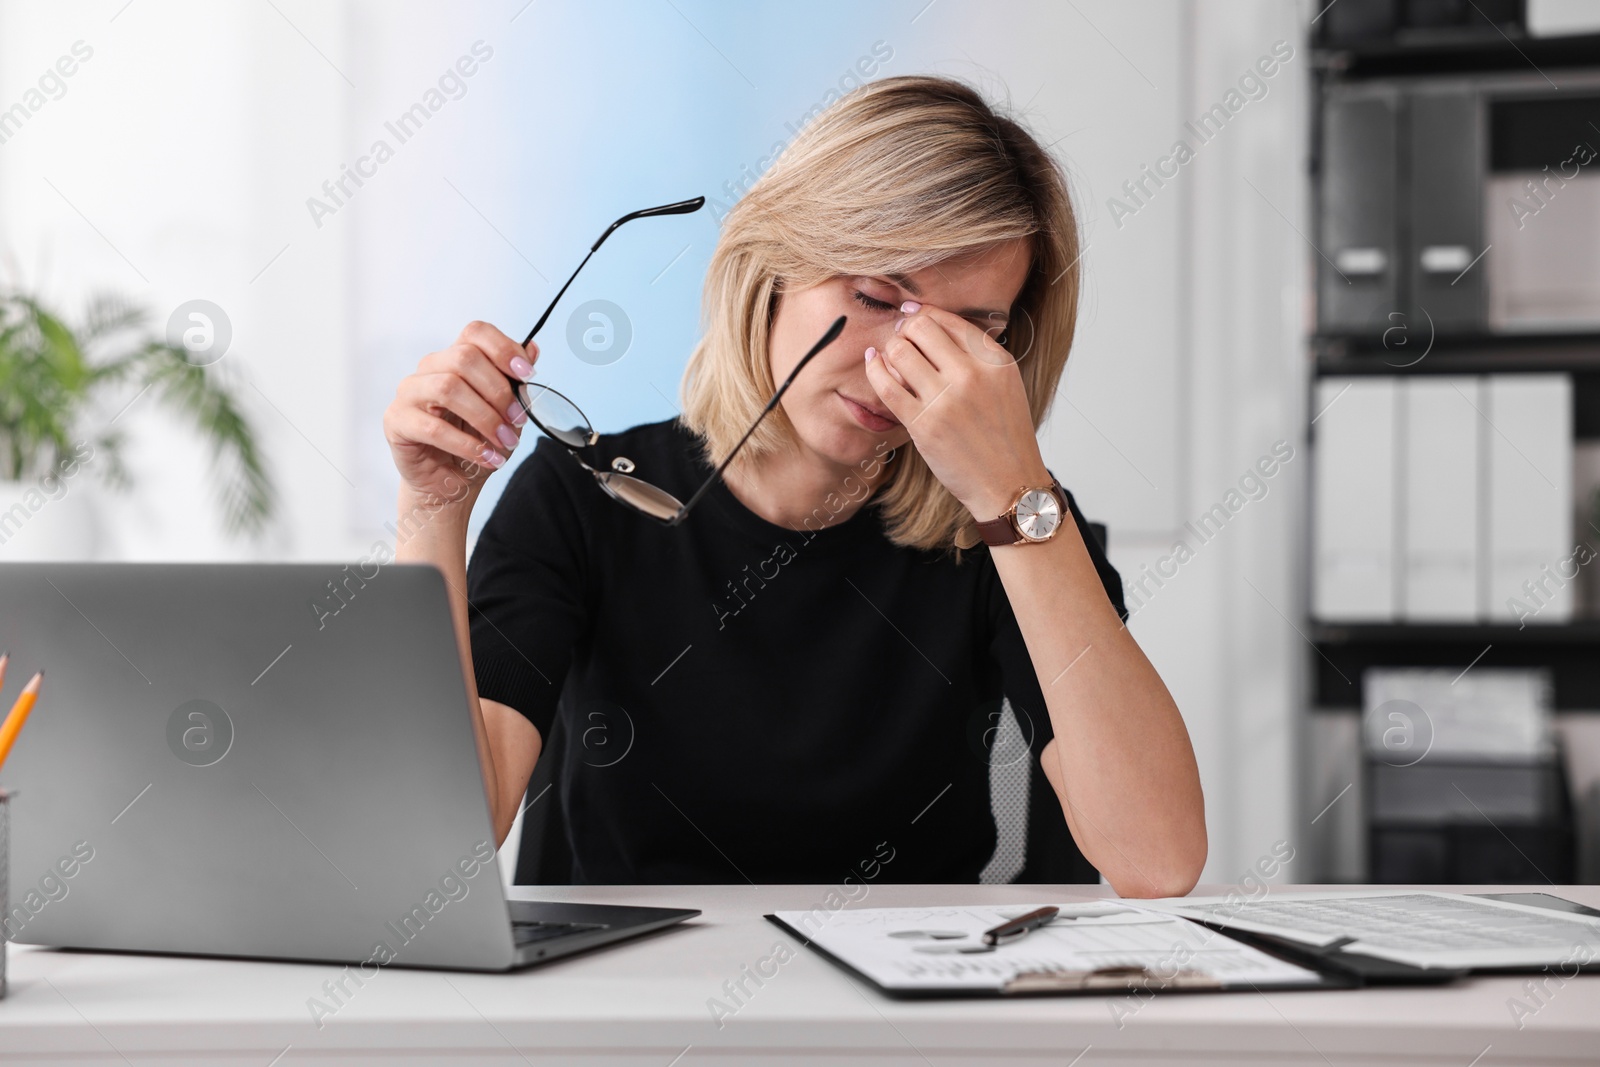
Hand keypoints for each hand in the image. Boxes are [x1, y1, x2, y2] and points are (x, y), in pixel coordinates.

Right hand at [383, 321, 536, 504]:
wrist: (449, 483)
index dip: (503, 348)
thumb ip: (515, 383)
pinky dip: (466, 444)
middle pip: (464, 357)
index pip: (475, 333)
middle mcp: (429, 369)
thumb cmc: (475, 444)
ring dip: (485, 418)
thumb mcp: (505, 413)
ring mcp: (409, 392)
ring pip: (448, 388)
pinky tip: (486, 457)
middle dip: (498, 391)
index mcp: (455, 359)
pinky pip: (433, 427)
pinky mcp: (397, 420)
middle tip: (518, 420)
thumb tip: (533, 349)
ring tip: (505, 442)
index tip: (527, 376)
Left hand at [863, 302, 1050, 519]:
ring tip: (890, 356)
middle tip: (900, 337)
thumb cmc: (1004, 435)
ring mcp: (946, 400)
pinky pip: (886, 385)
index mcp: (994, 361)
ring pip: (900, 351)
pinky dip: (874, 369)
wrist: (1008, 483)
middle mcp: (971, 375)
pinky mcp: (923, 425)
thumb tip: (934, 324)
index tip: (911, 315)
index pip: (948, 320)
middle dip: (905, 328)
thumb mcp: (1004, 383)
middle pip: (920, 328)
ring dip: (890, 349)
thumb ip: (977, 355)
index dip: (923, 313)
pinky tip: (873, 363)